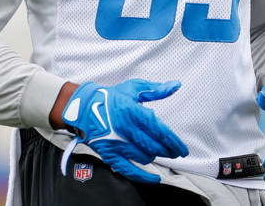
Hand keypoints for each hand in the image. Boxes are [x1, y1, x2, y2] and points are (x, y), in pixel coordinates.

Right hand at [60, 78, 188, 182]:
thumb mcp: (133, 88)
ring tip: (159, 153)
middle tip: (176, 152)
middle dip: (169, 151)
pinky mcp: (110, 154)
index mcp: (132, 111)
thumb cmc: (109, 97)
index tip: (182, 149)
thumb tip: (175, 86)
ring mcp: (117, 143)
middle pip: (154, 146)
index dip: (173, 141)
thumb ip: (156, 89)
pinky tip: (155, 178)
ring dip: (155, 156)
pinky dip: (144, 176)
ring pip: (144, 157)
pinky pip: (129, 170)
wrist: (82, 108)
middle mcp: (125, 129)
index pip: (159, 130)